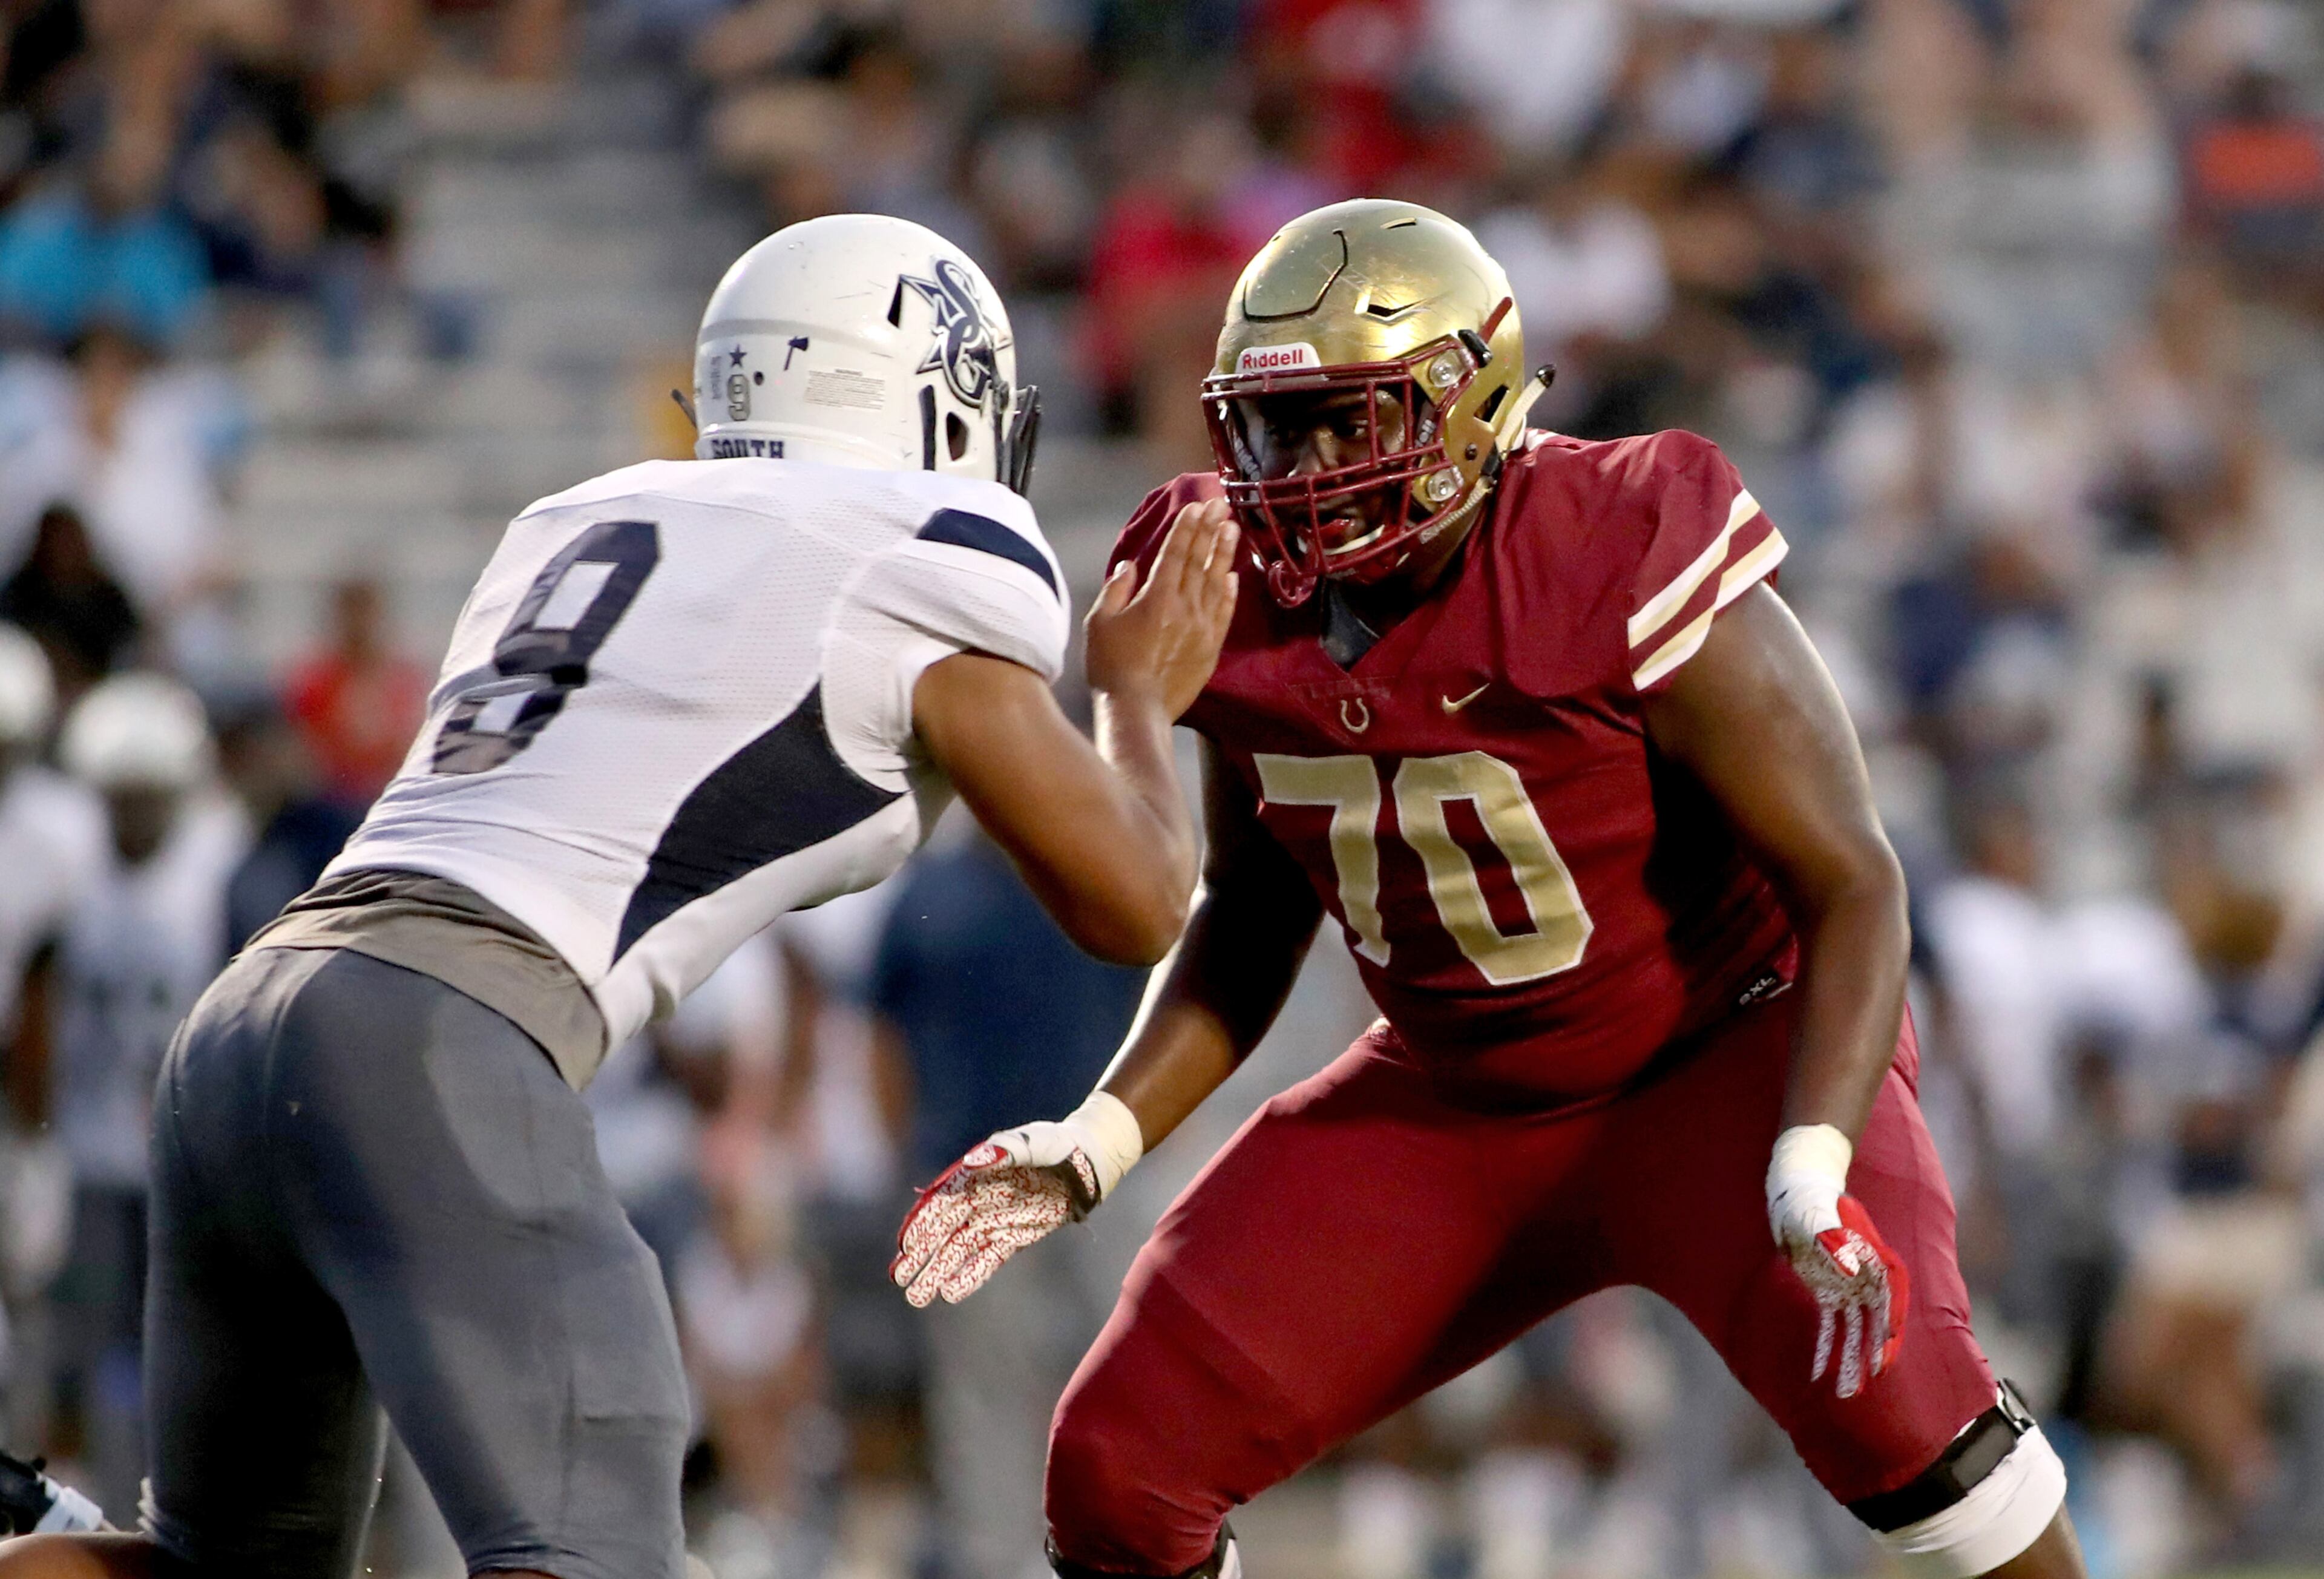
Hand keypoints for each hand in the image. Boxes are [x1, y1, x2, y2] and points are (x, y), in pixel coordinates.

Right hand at [891, 1094, 1142, 1307]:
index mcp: (976, 1174)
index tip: (906, 1246)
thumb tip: (975, 1160)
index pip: (942, 1203)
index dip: (923, 1224)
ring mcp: (995, 1219)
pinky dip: (971, 1275)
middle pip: (945, 1232)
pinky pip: (988, 1259)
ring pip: (961, 1250)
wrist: (1086, 1161)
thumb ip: (1006, 1150)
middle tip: (900, 1280)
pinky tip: (951, 1293)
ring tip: (917, 1297)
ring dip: (939, 1271)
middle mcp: (979, 1199)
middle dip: (922, 1256)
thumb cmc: (1056, 1144)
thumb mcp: (1033, 1142)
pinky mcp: (1013, 1235)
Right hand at [1084, 498, 1238, 720]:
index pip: (1175, 552)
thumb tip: (1130, 567)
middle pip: (1200, 561)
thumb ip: (1116, 590)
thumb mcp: (1099, 622)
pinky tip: (1233, 576)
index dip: (1187, 527)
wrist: (1138, 708)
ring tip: (1233, 529)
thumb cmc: (1111, 665)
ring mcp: (1202, 627)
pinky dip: (1230, 592)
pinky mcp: (1211, 647)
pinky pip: (1224, 612)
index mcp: (1156, 597)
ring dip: (1224, 553)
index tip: (1198, 506)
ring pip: (1216, 582)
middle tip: (1222, 504)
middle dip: (1211, 529)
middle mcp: (1184, 606)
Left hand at [1767, 1125, 1908, 1398]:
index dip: (1889, 1328)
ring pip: (1854, 1329)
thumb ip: (1833, 1238)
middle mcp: (1865, 1277)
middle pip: (1875, 1321)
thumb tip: (1852, 1270)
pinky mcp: (1827, 1290)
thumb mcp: (1813, 1213)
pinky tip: (1820, 1372)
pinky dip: (1827, 1347)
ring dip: (1852, 1358)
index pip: (1889, 1300)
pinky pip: (1831, 1324)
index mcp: (1872, 1259)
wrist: (1797, 1185)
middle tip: (1868, 1383)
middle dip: (1873, 1352)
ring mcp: (1847, 1286)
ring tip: (1848, 1393)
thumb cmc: (1807, 1196)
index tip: (1886, 1354)